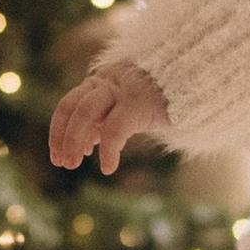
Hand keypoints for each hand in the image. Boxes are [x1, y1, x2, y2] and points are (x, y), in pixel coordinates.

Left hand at [50, 58, 171, 177]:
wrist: (192, 81)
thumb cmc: (159, 96)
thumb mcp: (125, 107)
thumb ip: (104, 120)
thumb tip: (84, 144)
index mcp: (100, 81)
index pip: (68, 104)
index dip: (58, 131)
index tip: (57, 155)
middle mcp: (107, 82)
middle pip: (72, 107)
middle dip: (63, 138)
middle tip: (63, 164)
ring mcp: (122, 91)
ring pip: (85, 113)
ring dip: (74, 141)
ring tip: (75, 164)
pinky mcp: (139, 104)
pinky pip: (114, 130)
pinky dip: (107, 151)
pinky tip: (108, 168)